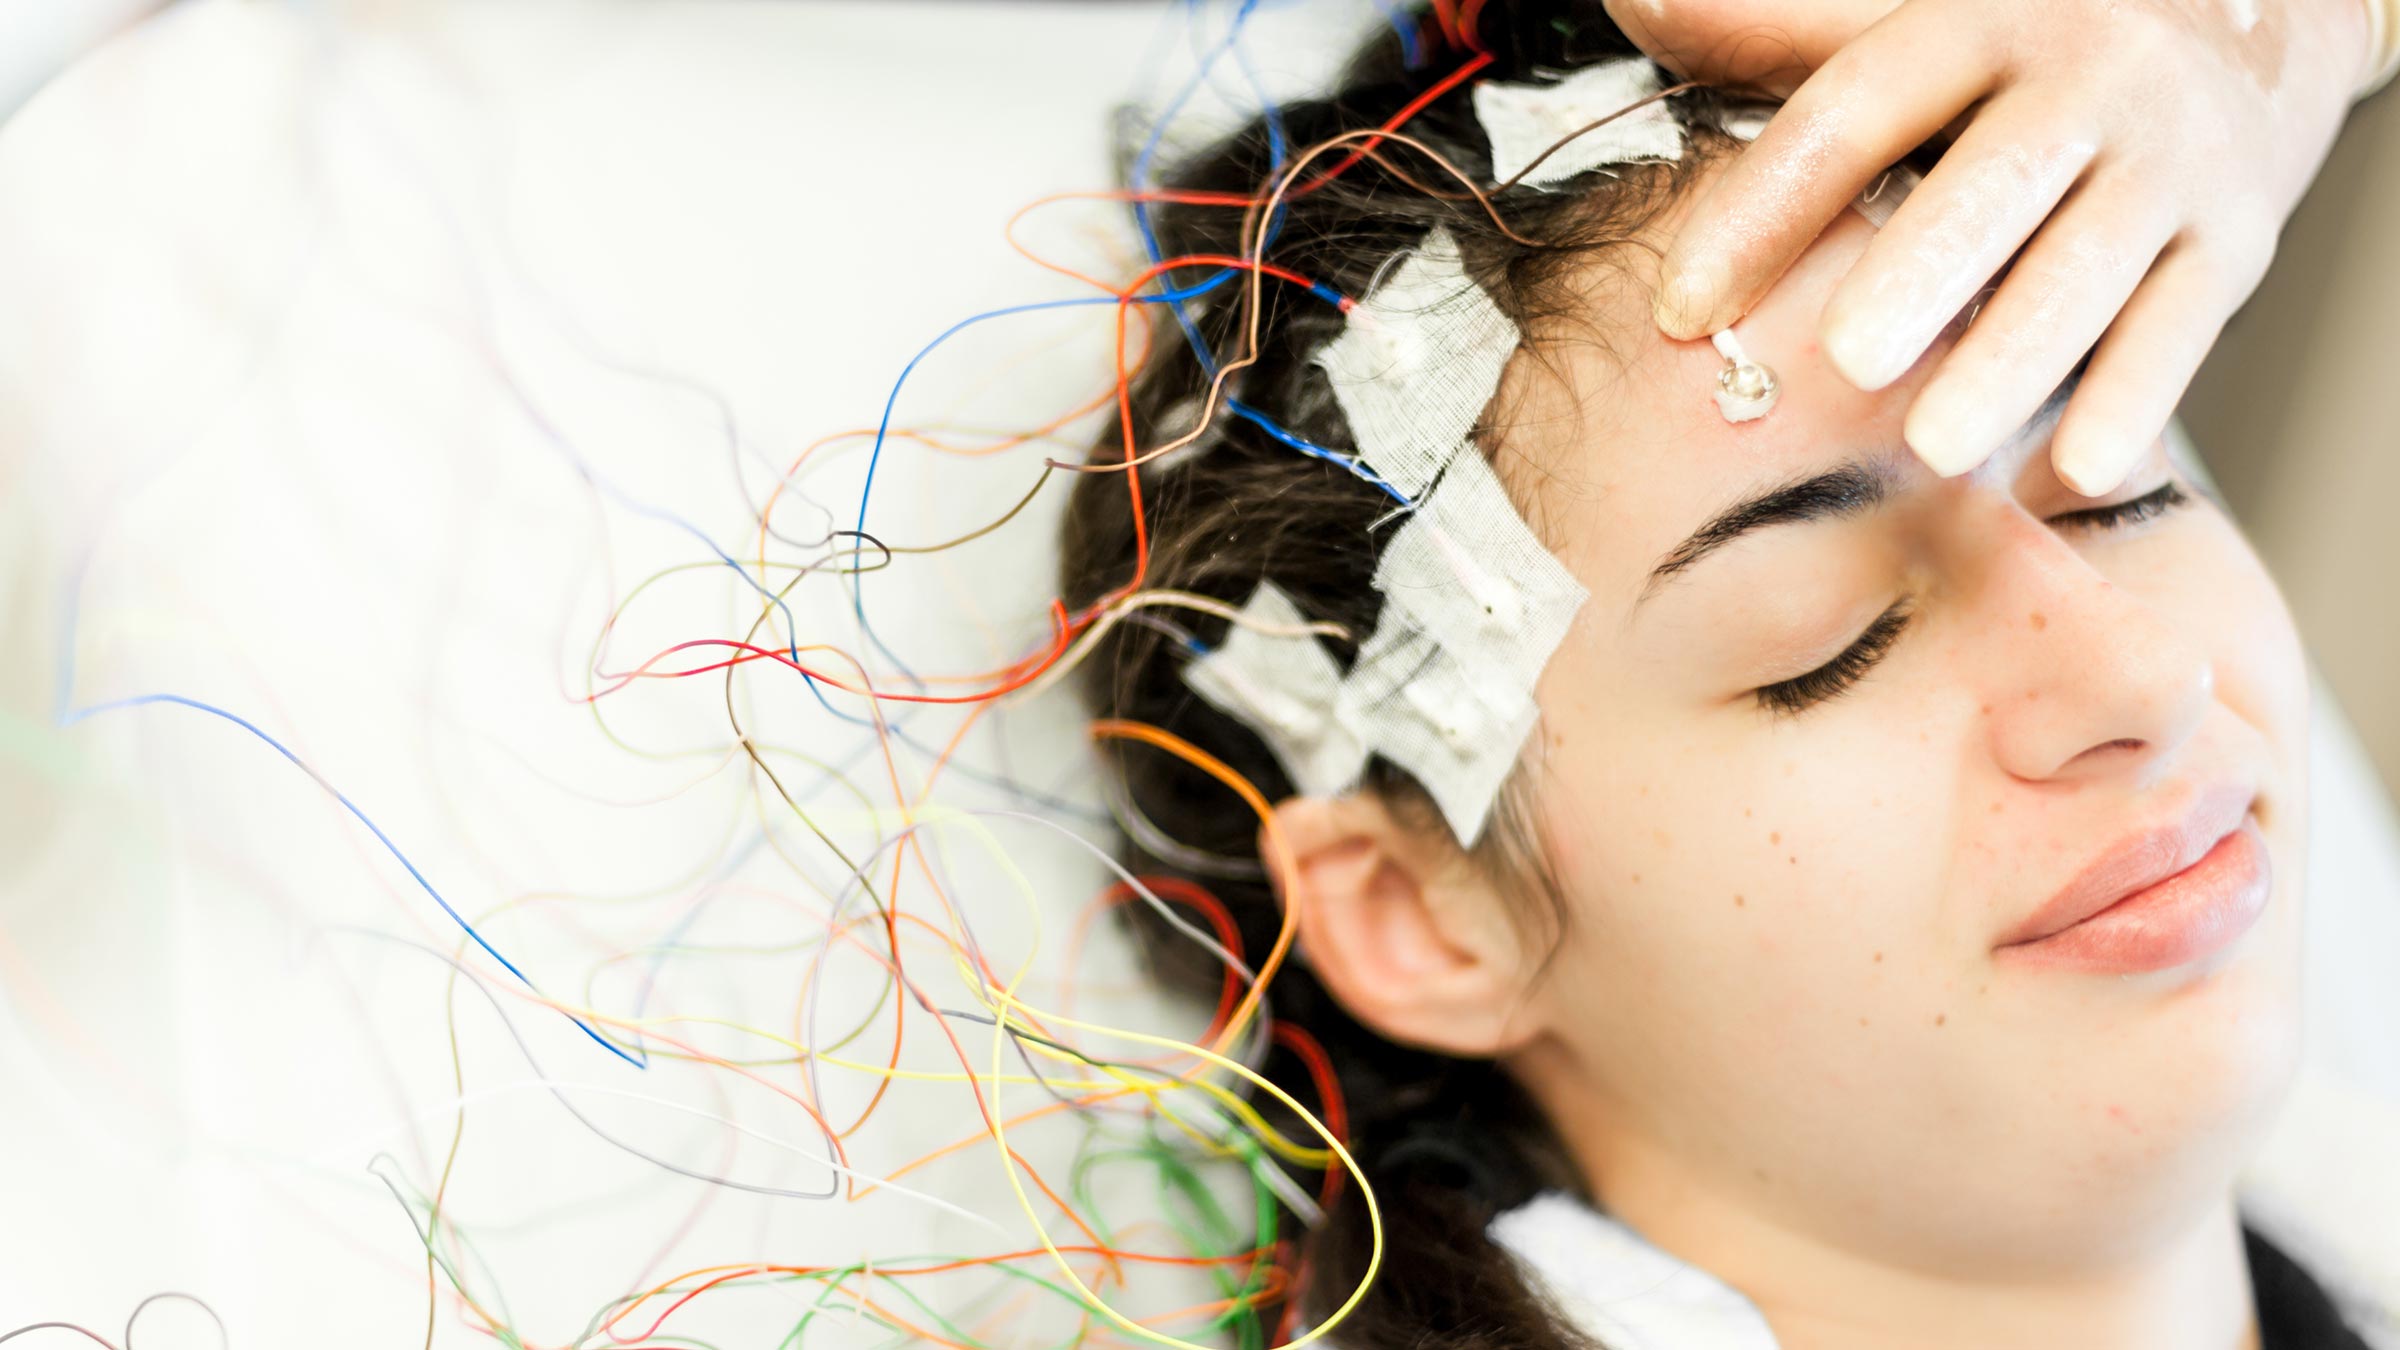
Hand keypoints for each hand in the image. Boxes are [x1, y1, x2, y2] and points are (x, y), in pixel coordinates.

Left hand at [1607, 0, 2374, 493]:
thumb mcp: (1908, 18)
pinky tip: (2070, 478)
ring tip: (1936, 445)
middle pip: (1990, 183)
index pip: (1852, 111)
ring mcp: (2167, 164)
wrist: (2243, 32)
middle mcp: (2084, 82)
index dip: (1763, 207)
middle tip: (1847, 361)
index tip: (1680, 306)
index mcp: (1979, 22)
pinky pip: (2180, 331)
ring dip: (2013, 361)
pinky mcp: (2232, 244)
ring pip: (2086, 267)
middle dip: (1921, 273)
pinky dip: (2130, 405)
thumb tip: (1632, 4)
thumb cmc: (2020, 54)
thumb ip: (1773, 30)